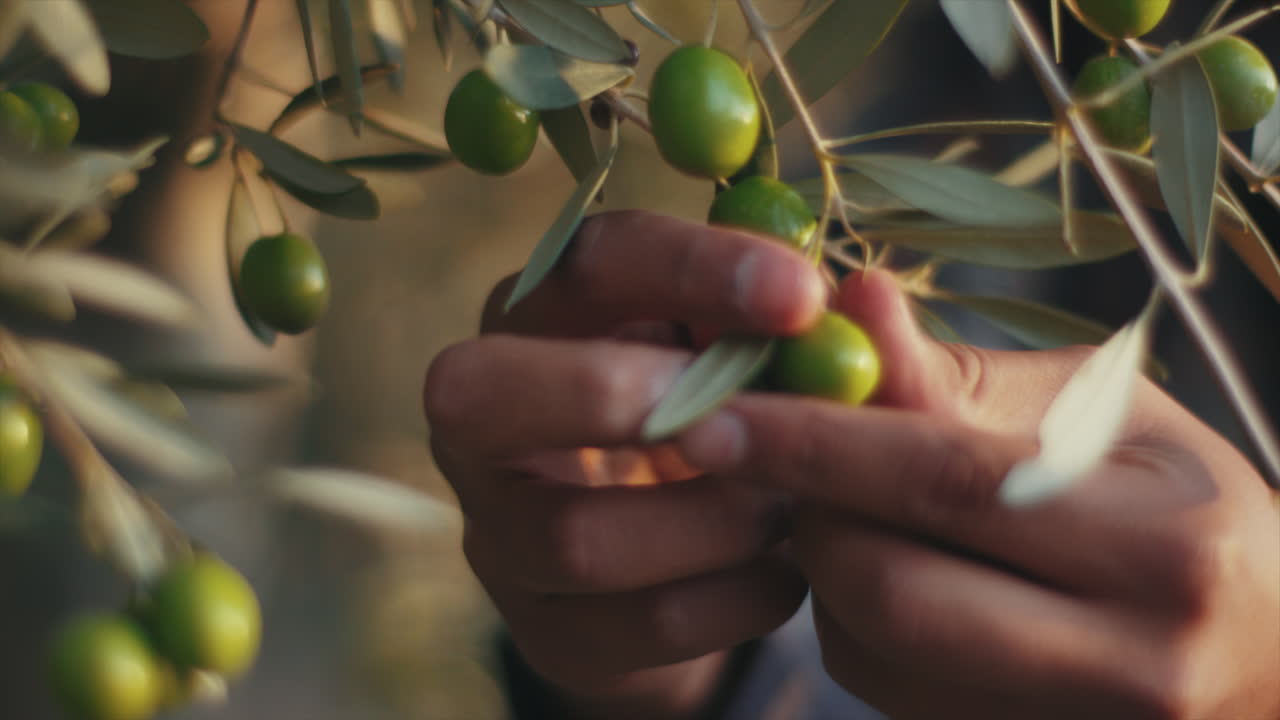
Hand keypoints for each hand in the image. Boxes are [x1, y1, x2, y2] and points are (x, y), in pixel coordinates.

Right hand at [423, 211, 824, 717]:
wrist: (690, 549)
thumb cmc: (727, 411)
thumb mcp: (758, 355)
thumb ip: (807, 332)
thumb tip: (867, 298)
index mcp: (536, 314)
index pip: (581, 262)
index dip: (689, 268)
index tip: (802, 296)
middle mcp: (480, 418)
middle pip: (479, 391)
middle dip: (623, 396)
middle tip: (751, 414)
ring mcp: (497, 533)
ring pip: (574, 536)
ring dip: (714, 519)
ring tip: (790, 505)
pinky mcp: (545, 630)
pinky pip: (636, 625)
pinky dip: (736, 598)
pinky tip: (785, 572)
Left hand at [679, 269, 1279, 719]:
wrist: (1267, 650)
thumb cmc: (1184, 501)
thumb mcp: (1099, 413)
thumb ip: (960, 372)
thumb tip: (848, 297)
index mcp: (1167, 547)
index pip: (947, 484)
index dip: (815, 444)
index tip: (710, 414)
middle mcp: (1130, 662)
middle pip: (887, 586)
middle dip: (804, 509)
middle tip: (768, 451)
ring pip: (867, 647)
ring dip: (824, 560)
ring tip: (853, 500)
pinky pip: (883, 686)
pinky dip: (852, 616)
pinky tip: (890, 564)